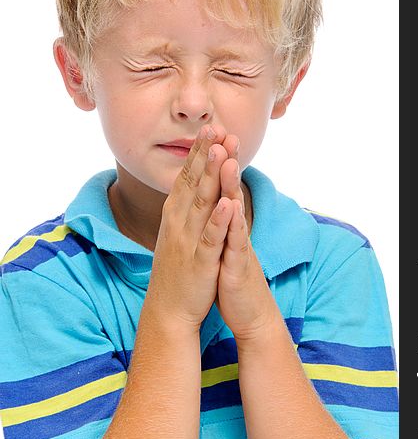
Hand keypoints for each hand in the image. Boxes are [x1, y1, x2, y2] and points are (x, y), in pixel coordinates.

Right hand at [147, 124, 237, 330]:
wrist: (168, 311)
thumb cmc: (177, 269)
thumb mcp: (178, 233)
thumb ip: (186, 209)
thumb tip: (191, 187)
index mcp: (175, 216)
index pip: (186, 178)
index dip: (198, 153)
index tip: (209, 129)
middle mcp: (178, 223)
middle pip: (193, 183)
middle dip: (205, 155)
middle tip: (214, 127)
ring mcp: (188, 242)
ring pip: (202, 204)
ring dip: (211, 177)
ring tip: (221, 151)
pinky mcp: (200, 262)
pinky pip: (211, 238)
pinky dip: (219, 220)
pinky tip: (227, 202)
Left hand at [214, 144, 279, 340]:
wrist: (249, 313)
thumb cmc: (231, 277)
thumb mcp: (222, 244)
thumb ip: (220, 222)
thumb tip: (214, 201)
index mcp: (224, 224)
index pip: (218, 187)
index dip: (213, 162)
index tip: (209, 135)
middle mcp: (233, 229)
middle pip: (228, 190)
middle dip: (225, 161)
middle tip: (224, 131)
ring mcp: (237, 245)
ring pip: (234, 210)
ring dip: (230, 184)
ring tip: (227, 158)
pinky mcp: (240, 266)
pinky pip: (237, 242)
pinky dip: (233, 223)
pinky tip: (231, 206)